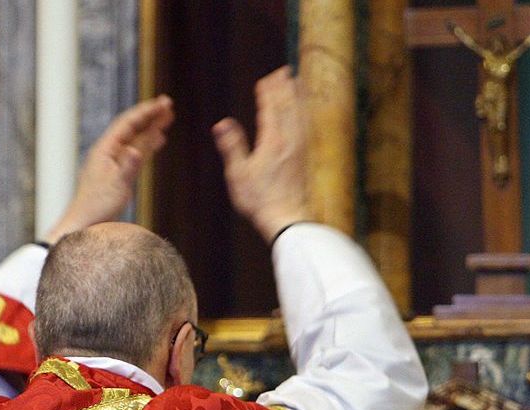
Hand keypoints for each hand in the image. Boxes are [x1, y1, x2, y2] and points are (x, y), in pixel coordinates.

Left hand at [44, 95, 174, 243]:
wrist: (84, 223)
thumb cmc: (97, 206)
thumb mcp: (116, 186)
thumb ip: (128, 167)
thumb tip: (136, 150)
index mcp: (105, 149)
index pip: (128, 123)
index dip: (146, 111)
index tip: (164, 103)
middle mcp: (108, 151)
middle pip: (132, 127)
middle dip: (150, 115)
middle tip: (169, 104)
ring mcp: (113, 161)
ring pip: (135, 138)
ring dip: (151, 127)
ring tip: (168, 117)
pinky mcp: (118, 171)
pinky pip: (136, 150)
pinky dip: (148, 143)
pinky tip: (158, 140)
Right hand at [213, 66, 310, 242]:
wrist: (287, 219)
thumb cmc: (260, 199)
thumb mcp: (239, 174)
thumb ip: (233, 146)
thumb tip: (222, 124)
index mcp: (272, 142)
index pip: (270, 110)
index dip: (268, 93)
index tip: (265, 79)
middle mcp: (289, 141)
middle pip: (288, 107)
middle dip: (285, 88)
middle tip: (284, 71)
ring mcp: (300, 149)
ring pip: (300, 115)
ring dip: (298, 97)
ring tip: (297, 82)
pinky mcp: (305, 158)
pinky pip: (306, 127)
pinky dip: (305, 113)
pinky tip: (304, 112)